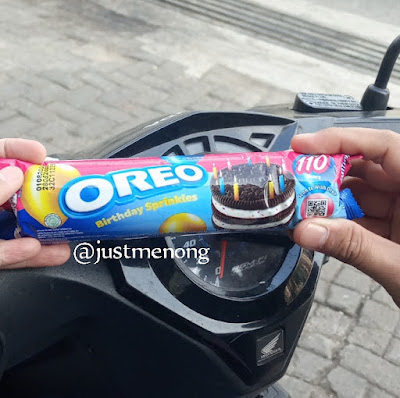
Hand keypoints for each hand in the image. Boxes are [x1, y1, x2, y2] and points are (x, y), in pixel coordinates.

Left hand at [0, 138, 70, 267]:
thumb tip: (16, 174)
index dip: (19, 150)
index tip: (41, 153)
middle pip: (15, 194)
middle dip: (44, 196)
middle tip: (66, 196)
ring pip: (15, 229)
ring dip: (44, 232)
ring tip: (71, 231)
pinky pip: (4, 256)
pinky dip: (23, 255)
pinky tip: (43, 252)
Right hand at [291, 128, 399, 306]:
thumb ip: (354, 247)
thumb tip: (306, 232)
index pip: (383, 146)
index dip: (341, 140)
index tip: (303, 146)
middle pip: (364, 169)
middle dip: (326, 175)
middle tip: (294, 182)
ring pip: (358, 194)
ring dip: (328, 202)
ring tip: (300, 209)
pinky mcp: (394, 228)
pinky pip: (359, 216)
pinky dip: (337, 222)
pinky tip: (318, 227)